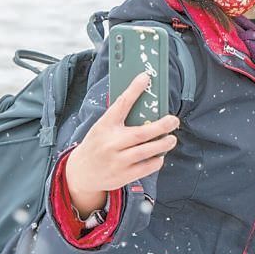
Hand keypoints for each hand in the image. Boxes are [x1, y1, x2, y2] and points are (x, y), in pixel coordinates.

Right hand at [65, 72, 178, 214]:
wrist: (80, 173)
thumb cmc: (97, 144)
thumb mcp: (103, 128)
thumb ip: (120, 118)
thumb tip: (146, 106)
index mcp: (105, 126)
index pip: (120, 104)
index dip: (134, 90)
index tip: (146, 77)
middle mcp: (110, 143)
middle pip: (140, 133)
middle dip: (161, 126)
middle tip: (174, 120)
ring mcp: (117, 161)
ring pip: (146, 152)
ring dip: (163, 144)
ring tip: (171, 139)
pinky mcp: (123, 176)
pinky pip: (146, 168)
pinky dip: (156, 160)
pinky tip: (159, 155)